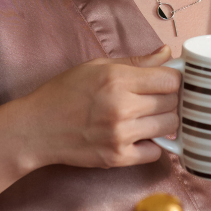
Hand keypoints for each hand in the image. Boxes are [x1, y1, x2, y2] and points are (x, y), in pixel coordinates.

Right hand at [10, 46, 180, 169]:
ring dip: (164, 121)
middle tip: (156, 99)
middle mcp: (121, 107)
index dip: (174, 79)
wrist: (36, 129)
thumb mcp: (97, 66)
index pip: (171, 79)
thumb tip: (168, 53)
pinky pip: (155, 153)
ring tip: (147, 116)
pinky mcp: (117, 157)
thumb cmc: (64, 93)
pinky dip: (152, 145)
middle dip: (170, 99)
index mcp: (116, 79)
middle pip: (172, 103)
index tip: (167, 81)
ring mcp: (120, 135)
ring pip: (169, 127)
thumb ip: (136, 62)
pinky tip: (138, 135)